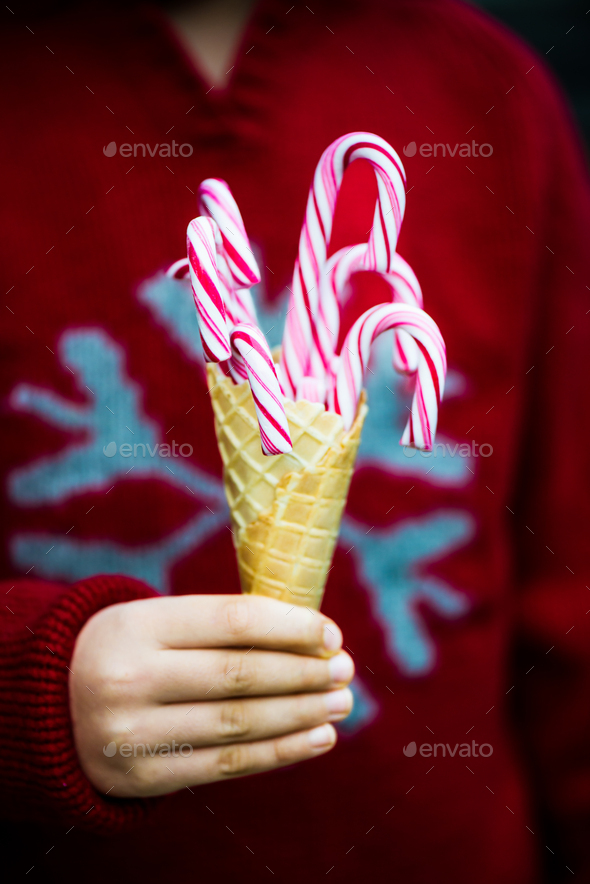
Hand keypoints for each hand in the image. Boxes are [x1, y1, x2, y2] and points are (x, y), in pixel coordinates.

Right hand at [69, 594, 353, 796]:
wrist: (51, 704)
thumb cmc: (131, 650)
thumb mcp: (157, 621)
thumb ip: (220, 626)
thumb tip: (310, 638)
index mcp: (141, 625)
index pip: (233, 621)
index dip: (291, 627)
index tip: (331, 633)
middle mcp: (133, 677)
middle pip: (240, 675)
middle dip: (303, 673)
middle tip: (345, 670)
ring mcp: (134, 731)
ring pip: (239, 723)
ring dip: (301, 714)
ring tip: (340, 703)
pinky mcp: (143, 776)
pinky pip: (226, 765)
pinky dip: (280, 752)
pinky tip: (316, 739)